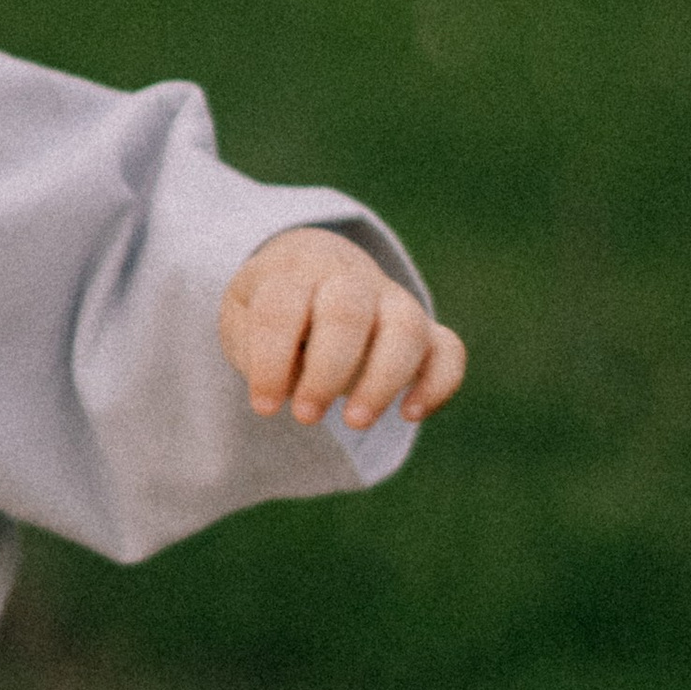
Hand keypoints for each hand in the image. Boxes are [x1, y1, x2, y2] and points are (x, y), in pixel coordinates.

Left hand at [219, 227, 466, 432]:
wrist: (312, 267)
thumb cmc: (270, 307)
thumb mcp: (242, 318)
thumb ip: (254, 348)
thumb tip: (291, 383)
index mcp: (295, 272)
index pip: (282, 307)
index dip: (272, 361)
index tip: (264, 407)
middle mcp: (349, 280)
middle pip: (348, 311)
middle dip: (327, 371)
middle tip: (306, 416)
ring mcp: (393, 302)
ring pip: (406, 328)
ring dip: (383, 379)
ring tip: (355, 422)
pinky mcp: (425, 330)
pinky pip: (448, 350)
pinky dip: (438, 383)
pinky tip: (410, 414)